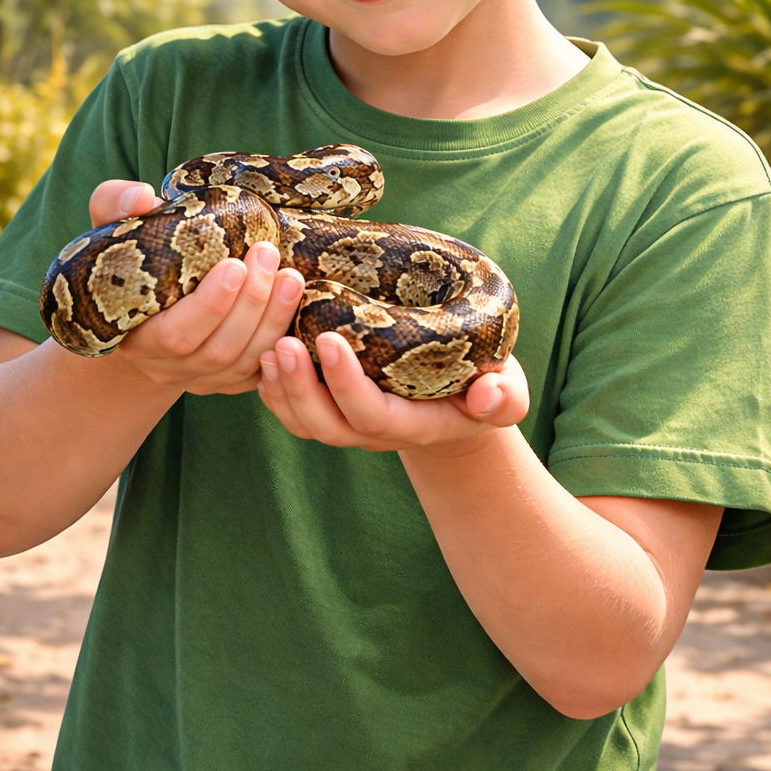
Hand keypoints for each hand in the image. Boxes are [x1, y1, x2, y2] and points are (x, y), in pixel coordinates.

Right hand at [87, 179, 305, 392]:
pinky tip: (301, 310)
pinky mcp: (228, 381)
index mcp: (134, 335)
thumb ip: (114, 205)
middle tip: (270, 255)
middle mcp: (165, 367)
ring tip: (292, 276)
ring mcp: (199, 379)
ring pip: (244, 363)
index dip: (209, 306)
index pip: (175, 335)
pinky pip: (263, 374)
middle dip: (251, 304)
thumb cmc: (132, 259)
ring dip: (274, 320)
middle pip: (217, 351)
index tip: (235, 264)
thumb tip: (141, 197)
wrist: (146, 304)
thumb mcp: (113, 228)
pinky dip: (284, 346)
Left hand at [258, 331, 529, 454]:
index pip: (371, 413)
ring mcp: (349, 425)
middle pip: (326, 423)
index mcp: (414, 425)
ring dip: (281, 389)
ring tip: (268, 347)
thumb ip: (505, 396)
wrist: (463, 402)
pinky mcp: (330, 410)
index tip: (328, 339)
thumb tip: (489, 396)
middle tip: (282, 343)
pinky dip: (273, 390)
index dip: (346, 382)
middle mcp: (375, 432)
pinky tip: (262, 356)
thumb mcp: (508, 389)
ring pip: (303, 421)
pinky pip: (293, 412)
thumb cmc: (486, 383)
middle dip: (300, 386)